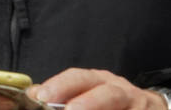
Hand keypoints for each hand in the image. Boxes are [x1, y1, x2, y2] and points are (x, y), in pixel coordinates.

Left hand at [30, 69, 166, 109]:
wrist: (150, 107)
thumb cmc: (109, 101)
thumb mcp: (86, 91)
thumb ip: (61, 92)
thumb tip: (33, 93)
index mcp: (99, 80)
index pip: (79, 77)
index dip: (60, 85)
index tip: (42, 96)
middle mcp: (119, 89)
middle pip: (107, 92)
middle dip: (87, 102)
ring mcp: (137, 104)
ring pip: (120, 104)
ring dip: (100, 109)